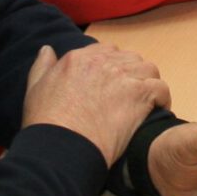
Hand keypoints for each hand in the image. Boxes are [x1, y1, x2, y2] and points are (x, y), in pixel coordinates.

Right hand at [20, 43, 170, 165]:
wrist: (62, 146)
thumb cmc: (46, 124)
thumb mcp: (35, 89)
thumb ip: (42, 66)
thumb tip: (47, 49)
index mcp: (78, 58)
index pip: (106, 51)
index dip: (112, 68)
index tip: (113, 84)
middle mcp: (102, 62)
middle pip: (129, 59)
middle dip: (132, 74)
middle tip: (131, 96)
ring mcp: (122, 77)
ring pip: (147, 70)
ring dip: (148, 84)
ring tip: (146, 102)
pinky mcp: (138, 94)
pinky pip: (160, 88)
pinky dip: (162, 99)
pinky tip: (157, 111)